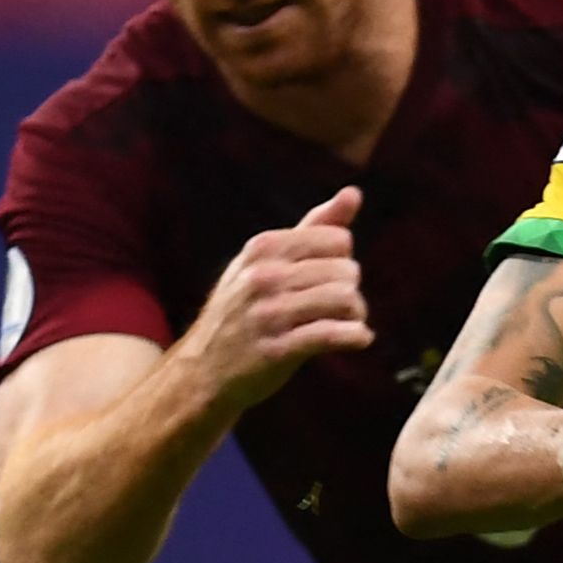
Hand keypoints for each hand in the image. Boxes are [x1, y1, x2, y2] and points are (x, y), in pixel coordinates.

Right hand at [184, 188, 370, 411]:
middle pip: (346, 271)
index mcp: (263, 248)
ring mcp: (268, 313)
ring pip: (345, 301)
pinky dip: (356, 337)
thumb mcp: (268, 261)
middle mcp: (263, 276)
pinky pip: (334, 335)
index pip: (338, 240)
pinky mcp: (277, 350)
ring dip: (357, 316)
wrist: (203, 369)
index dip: (343, 261)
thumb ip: (315, 227)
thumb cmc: (244, 309)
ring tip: (349, 324)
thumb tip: (354, 193)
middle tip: (342, 308)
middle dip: (352, 291)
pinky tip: (358, 339)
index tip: (331, 279)